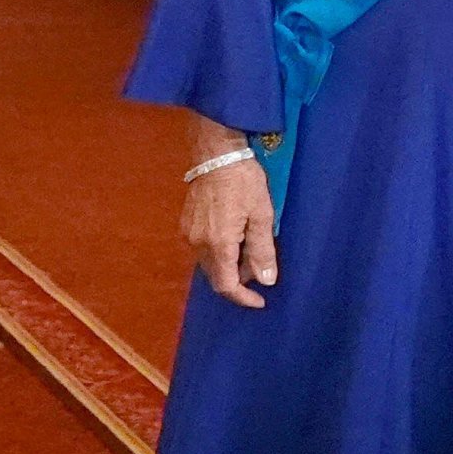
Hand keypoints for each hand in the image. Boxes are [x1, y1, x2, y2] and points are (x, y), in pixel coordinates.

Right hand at [182, 156, 278, 307]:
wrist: (217, 153)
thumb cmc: (243, 180)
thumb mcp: (262, 215)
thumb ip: (262, 251)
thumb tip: (266, 281)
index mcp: (218, 244)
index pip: (226, 286)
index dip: (243, 298)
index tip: (260, 301)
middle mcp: (198, 244)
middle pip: (216, 277)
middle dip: (238, 280)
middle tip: (260, 269)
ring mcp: (189, 233)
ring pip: (209, 263)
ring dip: (228, 265)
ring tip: (249, 249)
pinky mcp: (186, 223)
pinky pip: (202, 249)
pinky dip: (218, 252)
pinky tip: (234, 238)